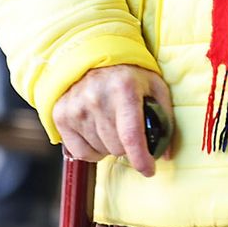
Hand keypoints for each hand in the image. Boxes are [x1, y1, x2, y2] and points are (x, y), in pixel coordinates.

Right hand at [52, 64, 172, 176]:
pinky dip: (92, 150)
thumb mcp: (154, 86)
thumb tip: (167, 154)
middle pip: (116, 147)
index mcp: (123, 89)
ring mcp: (76, 108)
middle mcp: (96, 98)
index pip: (131, 135)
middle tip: (129, 131)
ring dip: (109, 146)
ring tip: (112, 125)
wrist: (93, 56)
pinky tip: (97, 133)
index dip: (141, 159)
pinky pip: (80, 152)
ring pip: (100, 151)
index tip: (149, 170)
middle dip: (128, 146)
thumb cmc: (129, 75)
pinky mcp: (61, 116)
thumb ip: (165, 118)